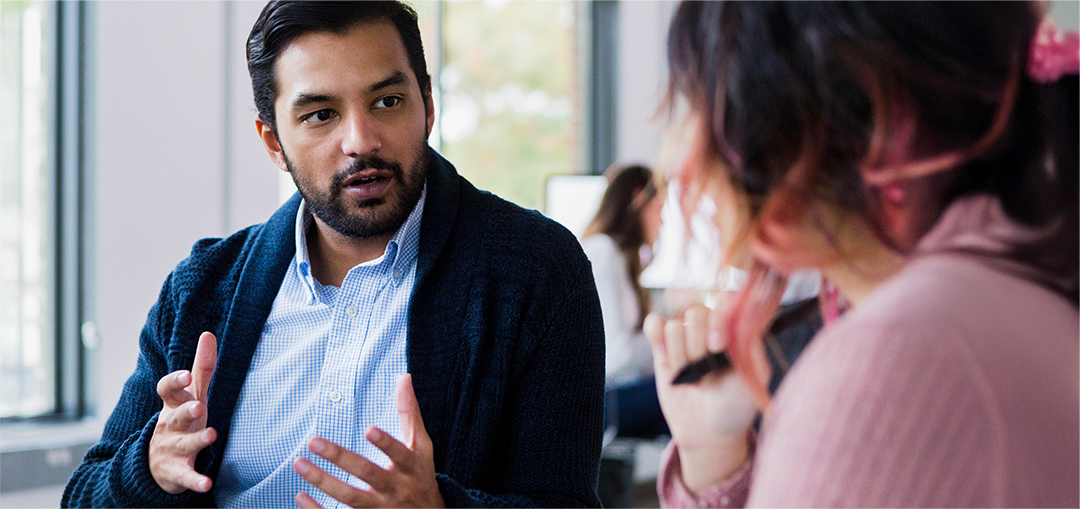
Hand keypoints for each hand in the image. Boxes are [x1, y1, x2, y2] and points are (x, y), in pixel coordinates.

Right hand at [149, 331, 217, 493]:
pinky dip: (195, 481)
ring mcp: (171, 450)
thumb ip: (202, 368)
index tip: (185, 375)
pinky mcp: (176, 473)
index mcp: (173, 405)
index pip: (167, 391)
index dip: (174, 383)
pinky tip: (206, 484)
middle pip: (175, 417)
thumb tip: (208, 333)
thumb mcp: (190, 395)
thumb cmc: (179, 420)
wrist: (155, 464)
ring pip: (182, 445)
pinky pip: (186, 477)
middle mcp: (169, 426)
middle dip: (185, 412)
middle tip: (198, 406)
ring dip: (196, 442)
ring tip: (211, 435)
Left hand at [292, 374, 445, 508]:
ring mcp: (380, 508)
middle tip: (313, 441)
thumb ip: (409, 413)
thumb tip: (403, 377)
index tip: (369, 429)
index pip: (399, 454)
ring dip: (323, 482)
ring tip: (299, 463)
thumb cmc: (420, 474)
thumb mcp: (421, 446)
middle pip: (368, 474)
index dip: (386, 443)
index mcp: (410, 467)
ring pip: (350, 497)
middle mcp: (395, 488)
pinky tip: (300, 496)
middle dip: (340, 458)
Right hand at [645, 300, 763, 491]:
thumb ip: (748, 347)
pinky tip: (664, 352)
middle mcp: (711, 328)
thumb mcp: (752, 380)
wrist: (708, 433)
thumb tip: (736, 316)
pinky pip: (654, 325)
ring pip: (675, 327)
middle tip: (706, 367)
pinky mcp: (663, 348)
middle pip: (696, 311)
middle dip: (699, 342)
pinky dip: (655, 332)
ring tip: (691, 375)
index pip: (725, 301)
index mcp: (735, 330)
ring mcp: (686, 337)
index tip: (718, 345)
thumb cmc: (735, 407)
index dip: (718, 319)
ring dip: (681, 355)